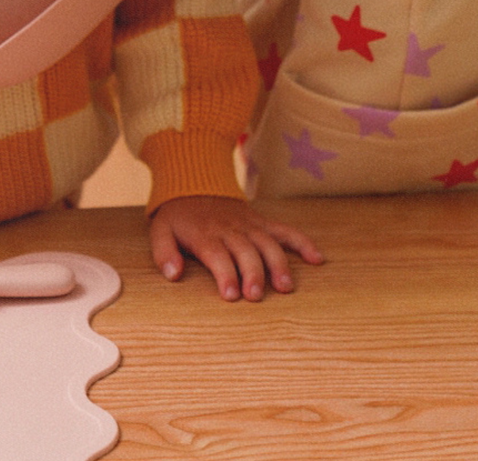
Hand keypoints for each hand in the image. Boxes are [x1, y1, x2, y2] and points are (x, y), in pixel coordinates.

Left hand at [149, 195, 322, 301]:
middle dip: (252, 273)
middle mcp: (230, 229)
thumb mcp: (161, 230)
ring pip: (267, 243)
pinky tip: (317, 259)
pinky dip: (302, 243)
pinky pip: (285, 230)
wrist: (193, 183)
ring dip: (277, 263)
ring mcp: (249, 224)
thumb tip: (172, 274)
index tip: (231, 295)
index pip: (217, 255)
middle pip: (245, 251)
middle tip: (256, 296)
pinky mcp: (261, 222)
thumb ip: (164, 253)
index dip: (225, 274)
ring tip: (285, 287)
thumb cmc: (178, 215)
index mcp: (205, 233)